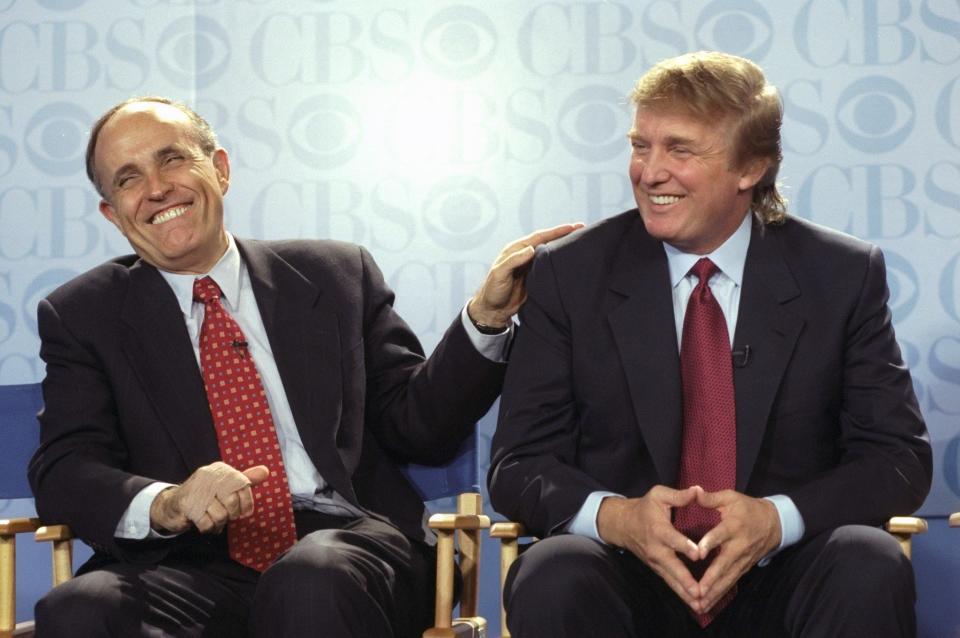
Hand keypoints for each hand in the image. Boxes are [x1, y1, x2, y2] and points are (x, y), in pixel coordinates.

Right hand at [149, 462, 268, 533]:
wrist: (172, 504)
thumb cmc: (204, 496)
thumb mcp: (225, 485)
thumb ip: (245, 480)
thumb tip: (266, 471)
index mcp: (220, 470)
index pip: (243, 486)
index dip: (246, 503)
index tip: (243, 512)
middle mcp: (209, 476)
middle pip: (232, 502)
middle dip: (231, 515)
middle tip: (226, 516)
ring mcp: (196, 489)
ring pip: (220, 514)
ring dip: (218, 523)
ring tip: (213, 520)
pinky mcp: (187, 504)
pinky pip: (207, 522)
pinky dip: (208, 528)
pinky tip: (205, 524)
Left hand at [467, 223, 582, 327]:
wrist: (493, 310)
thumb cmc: (492, 290)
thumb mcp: (499, 274)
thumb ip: (514, 261)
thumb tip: (531, 248)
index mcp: (516, 250)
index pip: (539, 237)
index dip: (556, 231)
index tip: (572, 227)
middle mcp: (525, 255)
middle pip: (548, 242)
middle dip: (564, 235)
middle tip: (582, 230)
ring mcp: (532, 267)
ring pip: (550, 254)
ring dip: (564, 248)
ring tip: (581, 242)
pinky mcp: (536, 278)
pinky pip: (550, 268)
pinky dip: (561, 263)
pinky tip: (571, 262)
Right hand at [596, 486, 704, 610]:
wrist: (623, 524)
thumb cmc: (645, 507)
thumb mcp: (658, 495)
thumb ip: (678, 496)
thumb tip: (698, 491)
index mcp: (658, 529)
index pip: (672, 539)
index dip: (684, 546)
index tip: (698, 554)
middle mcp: (657, 549)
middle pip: (672, 567)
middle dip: (685, 580)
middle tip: (699, 593)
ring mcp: (656, 562)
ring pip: (671, 580)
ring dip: (684, 593)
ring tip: (700, 606)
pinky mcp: (657, 569)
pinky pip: (670, 582)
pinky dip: (681, 594)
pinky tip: (694, 604)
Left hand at [694, 489, 781, 612]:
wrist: (774, 523)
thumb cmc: (747, 508)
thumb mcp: (731, 498)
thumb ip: (711, 498)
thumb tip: (693, 491)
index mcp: (734, 526)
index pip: (721, 535)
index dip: (711, 542)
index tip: (699, 552)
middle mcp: (739, 546)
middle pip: (724, 564)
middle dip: (711, 579)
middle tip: (697, 591)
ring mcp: (743, 560)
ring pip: (728, 578)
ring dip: (714, 592)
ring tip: (699, 604)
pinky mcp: (744, 568)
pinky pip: (731, 582)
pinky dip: (720, 594)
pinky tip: (708, 604)